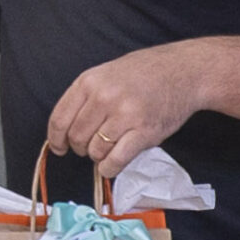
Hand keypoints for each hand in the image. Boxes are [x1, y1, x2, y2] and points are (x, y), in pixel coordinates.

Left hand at [48, 44, 211, 178]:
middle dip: (79, 147)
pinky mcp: (145, 132)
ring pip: (95, 151)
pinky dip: (109, 168)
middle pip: (76, 137)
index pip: (59, 119)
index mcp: (89, 82)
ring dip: (98, 156)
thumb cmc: (144, 73)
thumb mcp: (104, 74)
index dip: (56, 139)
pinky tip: (111, 164)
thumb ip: (84, 97)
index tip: (59, 147)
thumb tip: (64, 128)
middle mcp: (104, 98)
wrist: (183, 72)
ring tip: (108, 147)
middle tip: (89, 146)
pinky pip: (116, 160)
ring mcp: (125, 115)